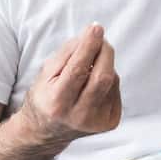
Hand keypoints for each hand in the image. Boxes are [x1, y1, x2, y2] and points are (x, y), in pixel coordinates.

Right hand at [21, 23, 120, 145]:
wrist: (45, 132)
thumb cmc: (45, 96)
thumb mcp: (46, 73)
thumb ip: (67, 53)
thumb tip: (91, 36)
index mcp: (58, 101)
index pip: (78, 69)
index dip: (89, 46)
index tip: (96, 28)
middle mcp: (79, 115)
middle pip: (102, 77)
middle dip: (104, 51)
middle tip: (100, 39)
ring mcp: (96, 122)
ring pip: (111, 81)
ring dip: (105, 65)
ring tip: (90, 67)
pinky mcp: (109, 123)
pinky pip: (115, 90)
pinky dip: (108, 80)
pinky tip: (95, 84)